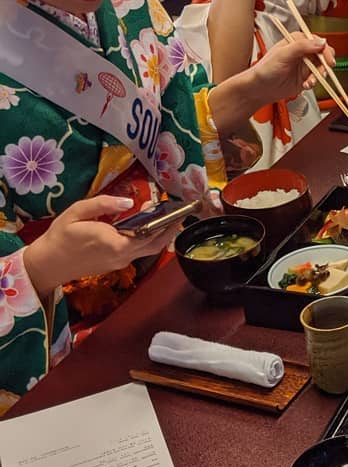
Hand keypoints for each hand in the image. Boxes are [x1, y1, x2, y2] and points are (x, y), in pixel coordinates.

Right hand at [22, 196, 179, 295]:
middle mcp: (122, 255)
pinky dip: (150, 240)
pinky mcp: (117, 264)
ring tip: (171, 219)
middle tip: (181, 213)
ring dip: (162, 235)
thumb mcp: (76, 212)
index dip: (162, 220)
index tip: (167, 205)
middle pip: (156, 244)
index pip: (148, 233)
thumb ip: (103, 204)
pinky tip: (150, 228)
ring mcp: (121, 262)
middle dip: (171, 228)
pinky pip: (140, 252)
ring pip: (150, 250)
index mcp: (114, 242)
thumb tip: (128, 202)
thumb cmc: (60, 236)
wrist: (48, 264)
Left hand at [252, 34, 336, 105]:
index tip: (328, 61)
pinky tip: (305, 85)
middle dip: (324, 66)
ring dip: (318, 76)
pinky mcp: (306, 77)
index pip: (318, 42)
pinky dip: (314, 83)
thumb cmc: (264, 70)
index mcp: (297, 41)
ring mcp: (305, 65)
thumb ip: (302, 46)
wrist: (259, 89)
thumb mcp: (283, 54)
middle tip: (323, 72)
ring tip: (309, 82)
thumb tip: (320, 42)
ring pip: (322, 68)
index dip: (325, 51)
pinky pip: (317, 79)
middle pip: (324, 55)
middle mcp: (303, 52)